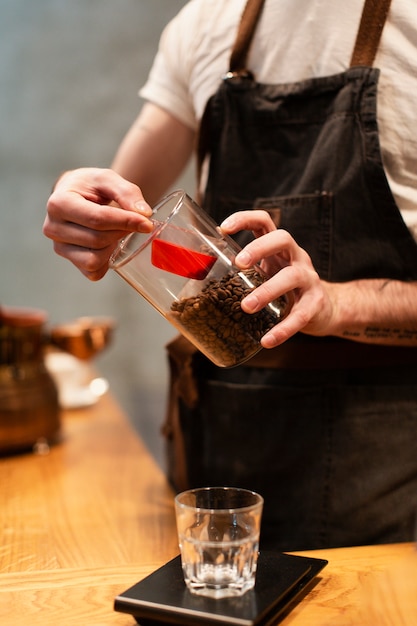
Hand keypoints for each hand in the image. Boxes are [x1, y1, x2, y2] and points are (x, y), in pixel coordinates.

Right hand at [43, 167, 153, 279]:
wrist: (76, 195)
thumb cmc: (90, 186)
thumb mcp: (108, 179)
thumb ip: (127, 192)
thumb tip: (144, 214)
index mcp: (58, 203)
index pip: (97, 219)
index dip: (125, 222)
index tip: (147, 223)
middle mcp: (53, 228)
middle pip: (97, 240)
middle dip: (121, 232)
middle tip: (134, 222)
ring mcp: (60, 247)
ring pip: (94, 259)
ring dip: (113, 247)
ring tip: (116, 231)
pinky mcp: (70, 261)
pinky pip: (93, 272)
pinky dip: (107, 261)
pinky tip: (109, 245)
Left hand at [220, 210, 334, 347]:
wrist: (324, 309)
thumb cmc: (285, 289)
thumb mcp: (265, 275)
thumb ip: (243, 274)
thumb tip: (198, 283)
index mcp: (279, 248)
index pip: (264, 222)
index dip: (245, 219)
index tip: (223, 228)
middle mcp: (296, 258)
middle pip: (283, 239)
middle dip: (259, 248)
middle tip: (238, 263)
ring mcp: (309, 279)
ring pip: (291, 277)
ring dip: (267, 291)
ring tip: (247, 306)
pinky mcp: (315, 303)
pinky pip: (300, 315)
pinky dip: (282, 329)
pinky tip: (267, 340)